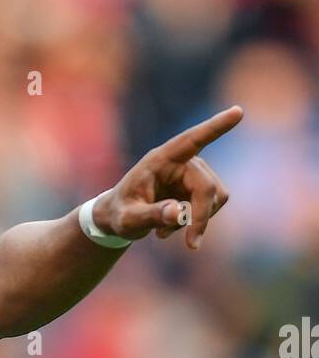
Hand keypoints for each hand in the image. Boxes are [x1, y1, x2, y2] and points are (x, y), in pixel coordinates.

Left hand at [92, 106, 242, 249]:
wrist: (119, 216)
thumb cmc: (119, 213)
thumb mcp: (128, 220)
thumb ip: (150, 216)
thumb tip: (178, 213)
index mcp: (161, 159)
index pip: (192, 139)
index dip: (216, 127)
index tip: (238, 112)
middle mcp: (182, 161)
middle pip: (208, 187)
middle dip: (201, 218)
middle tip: (191, 244)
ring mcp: (193, 173)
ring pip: (216, 197)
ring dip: (197, 220)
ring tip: (164, 232)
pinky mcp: (199, 186)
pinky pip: (212, 206)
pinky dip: (197, 222)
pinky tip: (172, 227)